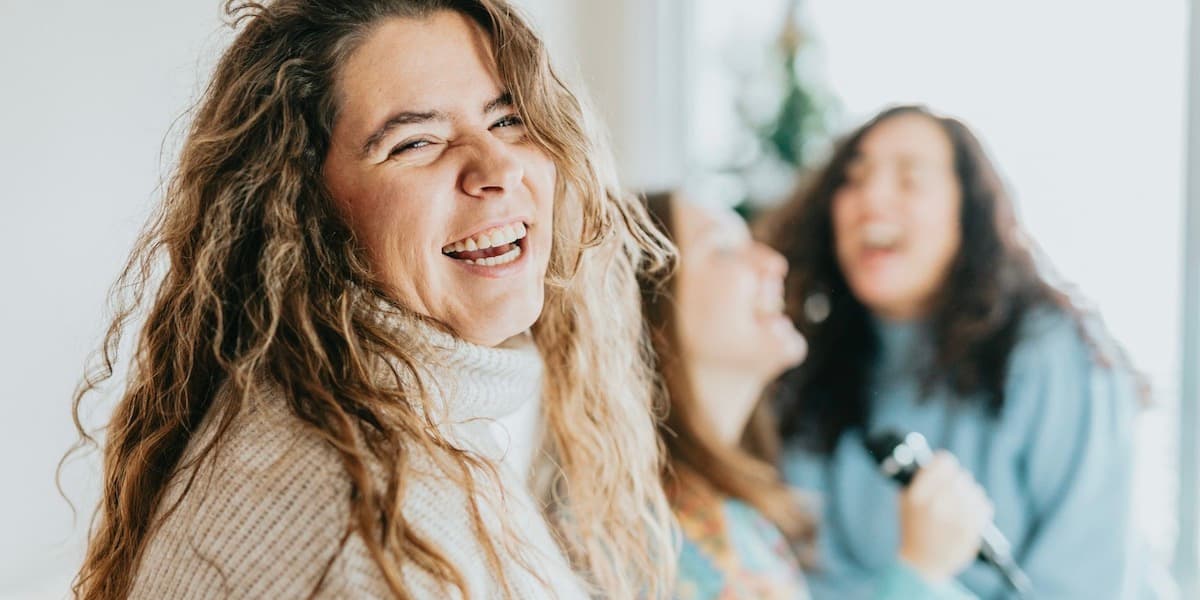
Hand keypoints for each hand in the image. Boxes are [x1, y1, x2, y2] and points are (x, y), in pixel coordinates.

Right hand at [896, 451, 992, 582]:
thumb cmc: (913, 530)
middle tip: (951, 488)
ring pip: (974, 489)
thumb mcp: (904, 502)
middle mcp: (938, 504)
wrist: (923, 565)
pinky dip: (978, 506)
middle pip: (960, 476)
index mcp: (918, 495)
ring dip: (968, 493)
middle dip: (956, 481)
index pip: (942, 464)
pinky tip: (969, 511)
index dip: (944, 463)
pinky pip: (984, 505)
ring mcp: (957, 517)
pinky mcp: (972, 530)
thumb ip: (916, 480)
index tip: (943, 467)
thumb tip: (931, 462)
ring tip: (960, 503)